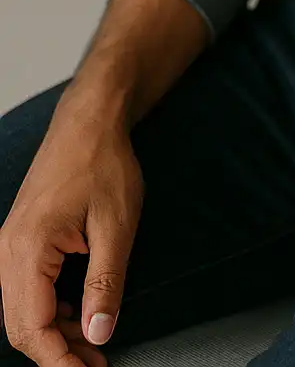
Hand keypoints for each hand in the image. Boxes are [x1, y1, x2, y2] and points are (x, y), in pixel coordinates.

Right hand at [0, 99, 142, 365]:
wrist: (91, 120)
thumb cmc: (103, 163)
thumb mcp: (116, 226)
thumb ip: (106, 284)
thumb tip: (98, 335)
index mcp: (27, 249)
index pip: (32, 327)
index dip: (60, 361)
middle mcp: (9, 251)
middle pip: (21, 326)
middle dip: (57, 353)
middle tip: (96, 364)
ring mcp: (11, 246)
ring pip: (23, 311)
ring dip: (56, 333)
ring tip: (94, 345)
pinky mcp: (23, 241)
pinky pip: (28, 290)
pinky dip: (52, 310)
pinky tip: (81, 314)